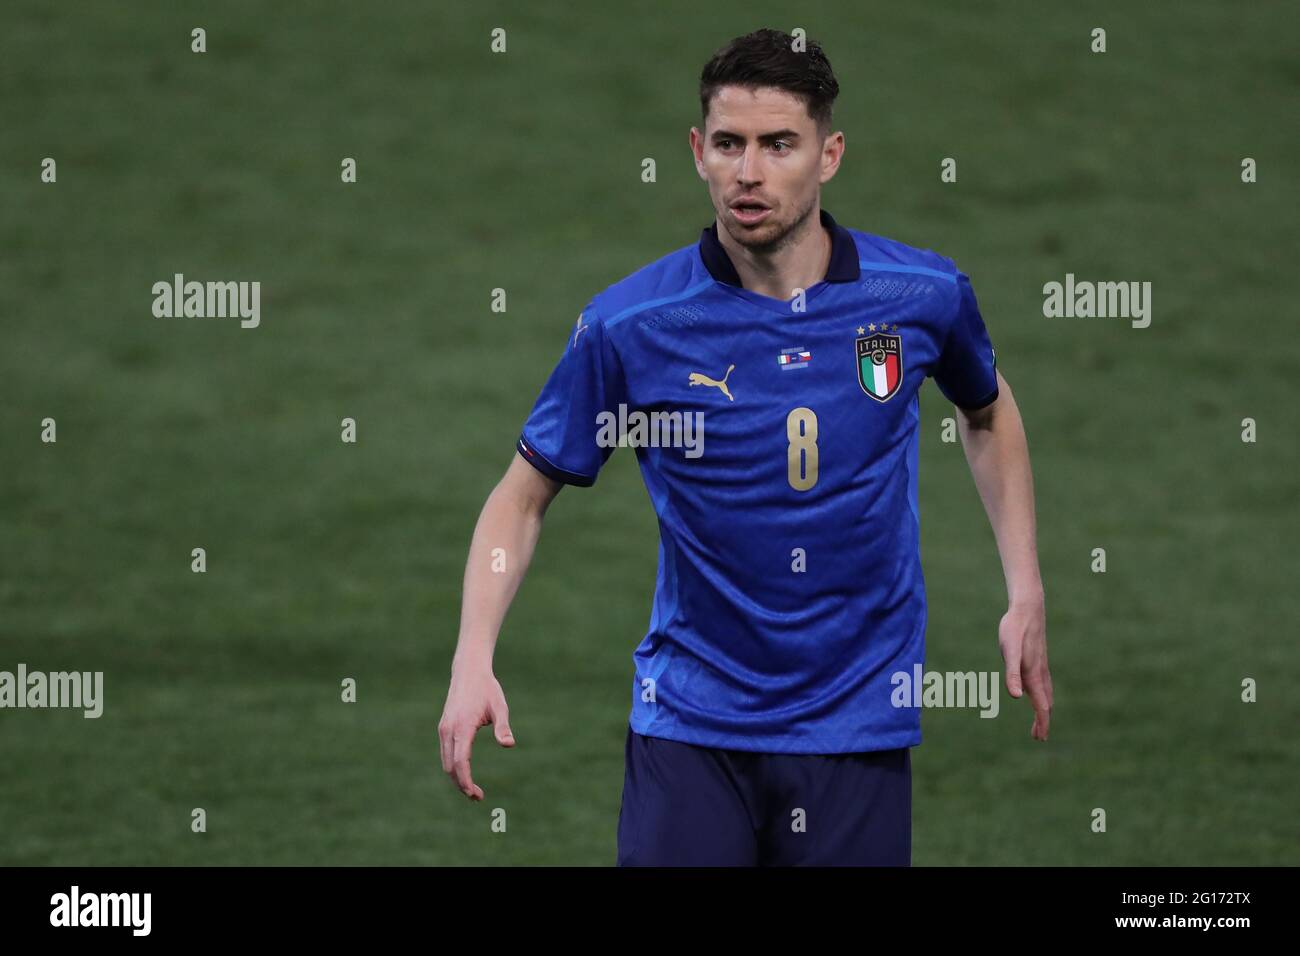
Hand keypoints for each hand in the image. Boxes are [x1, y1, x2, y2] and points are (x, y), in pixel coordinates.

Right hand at [438, 662, 514, 800]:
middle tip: (478, 797)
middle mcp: (448, 730)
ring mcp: (444, 729)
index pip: (461, 762)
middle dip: (462, 785)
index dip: (467, 781)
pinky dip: (453, 767)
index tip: (476, 794)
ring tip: (473, 790)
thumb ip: (503, 727)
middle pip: (450, 767)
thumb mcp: (499, 706)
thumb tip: (509, 745)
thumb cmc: (487, 688)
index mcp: (462, 727)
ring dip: (457, 778)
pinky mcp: (443, 728)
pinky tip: (465, 773)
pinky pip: (446, 753)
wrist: (468, 671)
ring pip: (446, 762)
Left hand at [998, 597, 1051, 739]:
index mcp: (1033, 675)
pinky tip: (1033, 691)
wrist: (1027, 609)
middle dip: (1043, 720)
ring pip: (1045, 692)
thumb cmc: (1015, 630)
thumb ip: (1012, 674)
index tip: (1040, 738)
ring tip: (1038, 719)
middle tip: (1038, 737)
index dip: (1041, 722)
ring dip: (1043, 708)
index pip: (1041, 705)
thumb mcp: (1009, 652)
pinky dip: (1041, 694)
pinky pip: (1042, 682)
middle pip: (1045, 702)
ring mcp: (1040, 665)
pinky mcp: (1037, 658)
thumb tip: (1015, 696)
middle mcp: (1039, 673)